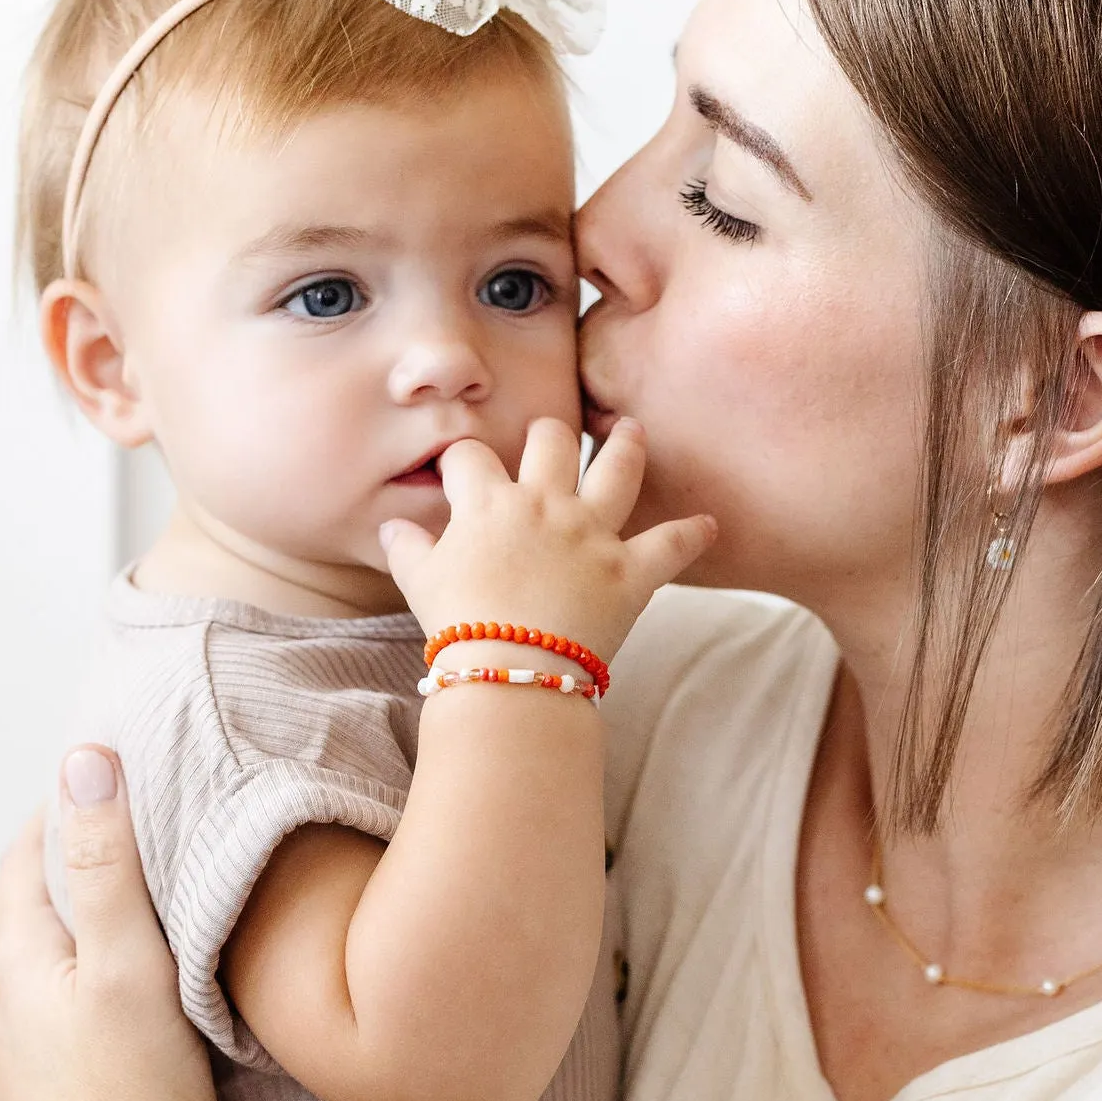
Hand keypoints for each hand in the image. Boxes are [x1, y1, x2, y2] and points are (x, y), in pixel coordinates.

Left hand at [0, 750, 222, 1100]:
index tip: (113, 782)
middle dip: (77, 882)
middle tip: (142, 850)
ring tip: (143, 942)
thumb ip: (107, 864)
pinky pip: (53, 1052)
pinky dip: (84, 1024)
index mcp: (12, 966)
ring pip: (40, 991)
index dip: (68, 811)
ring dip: (80, 958)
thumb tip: (80, 761)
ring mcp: (6, 1083)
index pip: (27, 858)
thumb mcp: (133, 967)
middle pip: (30, 922)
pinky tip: (124, 1041)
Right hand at [380, 416, 714, 665]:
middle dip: (550, 433)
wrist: (510, 669)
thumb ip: (407, 547)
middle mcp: (544, 503)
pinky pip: (672, 544)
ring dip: (627, 445)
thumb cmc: (459, 626)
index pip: (470, 456)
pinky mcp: (631, 571)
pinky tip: (711, 524)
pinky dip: (693, 534)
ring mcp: (592, 532)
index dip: (463, 458)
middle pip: (551, 441)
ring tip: (632, 431)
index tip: (461, 467)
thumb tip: (390, 527)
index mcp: (489, 502)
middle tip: (555, 436)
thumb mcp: (420, 582)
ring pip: (618, 468)